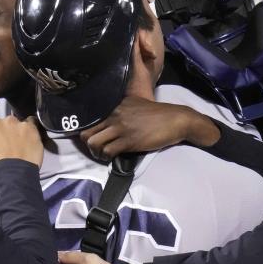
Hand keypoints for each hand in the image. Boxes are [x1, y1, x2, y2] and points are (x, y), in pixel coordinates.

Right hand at [0, 110, 42, 177]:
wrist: (12, 175)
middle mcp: (7, 120)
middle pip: (2, 120)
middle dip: (1, 128)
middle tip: (1, 142)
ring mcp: (23, 126)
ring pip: (20, 123)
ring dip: (17, 130)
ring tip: (17, 143)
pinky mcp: (35, 134)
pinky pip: (34, 127)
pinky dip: (31, 133)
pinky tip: (30, 141)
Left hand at [79, 96, 219, 161]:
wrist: (176, 120)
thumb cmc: (157, 114)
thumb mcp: (134, 105)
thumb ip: (120, 111)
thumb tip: (108, 123)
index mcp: (114, 106)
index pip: (89, 119)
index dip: (88, 131)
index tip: (92, 137)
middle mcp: (114, 115)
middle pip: (86, 132)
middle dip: (88, 144)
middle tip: (97, 149)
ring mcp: (120, 128)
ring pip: (93, 143)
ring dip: (96, 153)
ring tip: (103, 155)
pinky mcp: (129, 141)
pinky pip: (108, 151)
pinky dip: (107, 157)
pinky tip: (112, 157)